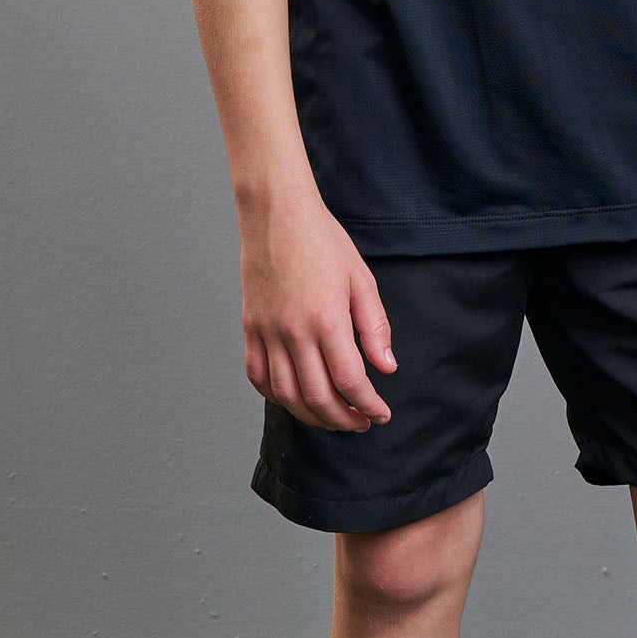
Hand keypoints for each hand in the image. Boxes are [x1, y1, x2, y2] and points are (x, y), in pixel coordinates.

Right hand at [240, 194, 396, 429]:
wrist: (277, 213)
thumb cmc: (322, 240)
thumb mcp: (361, 279)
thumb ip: (375, 327)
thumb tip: (386, 367)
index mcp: (327, 319)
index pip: (350, 381)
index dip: (368, 405)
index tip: (381, 414)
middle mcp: (294, 332)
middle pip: (317, 397)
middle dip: (343, 420)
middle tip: (361, 423)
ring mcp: (267, 331)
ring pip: (286, 394)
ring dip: (311, 415)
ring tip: (332, 418)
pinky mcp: (250, 328)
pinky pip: (258, 376)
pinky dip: (276, 396)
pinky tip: (295, 398)